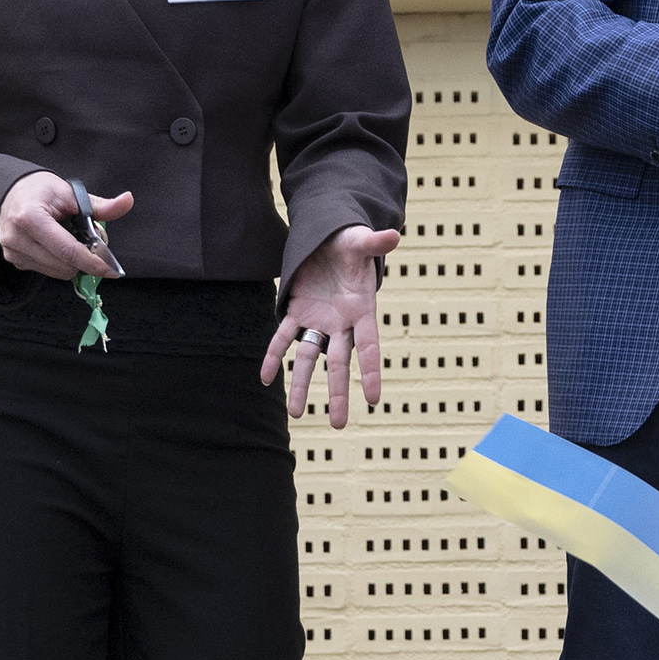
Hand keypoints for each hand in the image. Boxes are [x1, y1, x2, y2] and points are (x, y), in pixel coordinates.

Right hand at [0, 173, 130, 282]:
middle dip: (83, 259)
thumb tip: (127, 201)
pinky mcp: (13, 260)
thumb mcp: (70, 192)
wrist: (9, 191)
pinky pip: (46, 270)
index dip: (92, 263)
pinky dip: (57, 262)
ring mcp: (12, 251)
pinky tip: (53, 244)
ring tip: (66, 237)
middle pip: (63, 266)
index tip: (110, 269)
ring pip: (56, 272)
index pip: (67, 251)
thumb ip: (100, 205)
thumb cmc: (39, 189)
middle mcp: (17, 238)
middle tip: (86, 240)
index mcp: (30, 218)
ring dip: (70, 261)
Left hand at [261, 223, 400, 423]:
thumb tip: (393, 234)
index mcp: (362, 310)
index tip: (374, 399)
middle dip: (337, 393)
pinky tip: (265, 379)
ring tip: (296, 414)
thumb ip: (374, 243)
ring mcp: (318, 320)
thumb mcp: (361, 241)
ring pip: (308, 358)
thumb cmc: (351, 243)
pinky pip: (284, 338)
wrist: (330, 241)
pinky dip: (273, 356)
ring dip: (301, 385)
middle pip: (338, 363)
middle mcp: (341, 323)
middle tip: (337, 424)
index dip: (372, 371)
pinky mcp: (297, 312)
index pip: (369, 345)